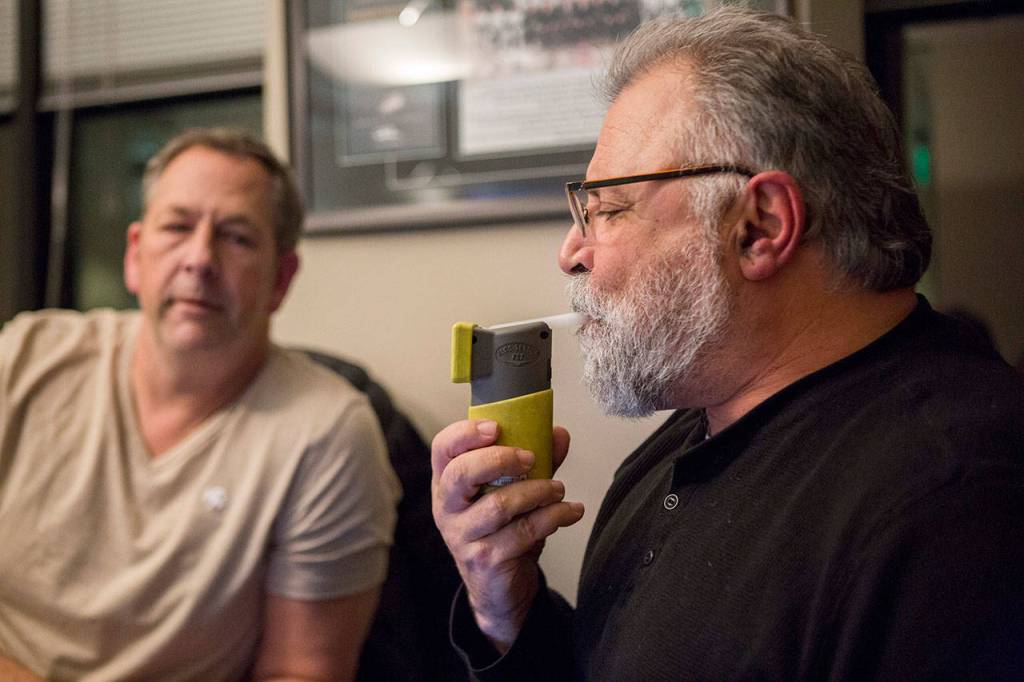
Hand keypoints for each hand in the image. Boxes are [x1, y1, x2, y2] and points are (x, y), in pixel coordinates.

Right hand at [431, 420, 583, 651]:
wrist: (499, 588)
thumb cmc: (502, 530)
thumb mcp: (513, 491)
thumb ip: (533, 461)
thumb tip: (558, 433)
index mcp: (447, 483)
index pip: (443, 449)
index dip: (465, 433)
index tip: (496, 427)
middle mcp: (447, 508)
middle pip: (461, 473)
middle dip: (500, 459)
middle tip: (531, 458)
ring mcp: (463, 536)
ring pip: (499, 505)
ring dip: (538, 491)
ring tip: (559, 489)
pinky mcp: (486, 560)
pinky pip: (523, 532)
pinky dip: (553, 517)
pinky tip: (570, 511)